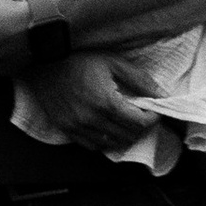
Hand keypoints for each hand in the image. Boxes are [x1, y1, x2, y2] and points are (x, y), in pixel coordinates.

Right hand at [34, 49, 162, 151]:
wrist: (44, 62)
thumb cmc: (79, 58)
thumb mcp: (113, 62)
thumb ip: (139, 79)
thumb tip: (162, 94)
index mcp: (106, 102)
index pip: (139, 123)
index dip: (152, 119)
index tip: (155, 111)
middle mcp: (92, 119)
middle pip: (127, 136)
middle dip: (141, 128)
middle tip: (143, 115)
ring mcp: (77, 128)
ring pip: (111, 145)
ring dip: (125, 136)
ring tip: (128, 123)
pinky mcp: (66, 130)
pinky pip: (92, 146)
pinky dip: (106, 142)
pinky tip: (109, 129)